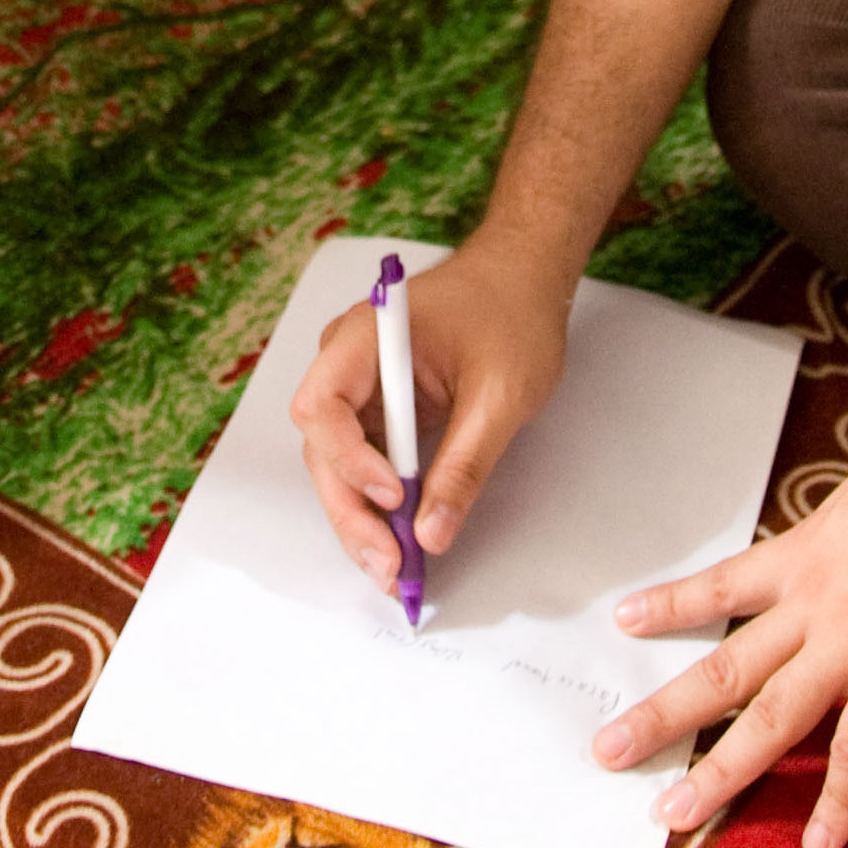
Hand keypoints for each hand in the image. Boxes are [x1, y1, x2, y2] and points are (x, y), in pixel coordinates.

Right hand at [291, 234, 574, 585]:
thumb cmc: (512, 314)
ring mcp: (361, 385)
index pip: (324, 405)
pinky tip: (399, 540)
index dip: (349, 458)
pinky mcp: (380, 408)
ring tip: (393, 569)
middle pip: (323, 446)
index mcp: (366, 337)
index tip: (393, 496)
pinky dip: (380, 503)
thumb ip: (464, 465)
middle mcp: (348, 361)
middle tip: (389, 566)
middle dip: (351, 510)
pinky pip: (366, 460)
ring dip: (361, 516)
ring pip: (338, 463)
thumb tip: (433, 532)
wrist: (525, 278)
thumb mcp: (500, 395)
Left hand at [594, 375, 847, 847]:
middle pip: (723, 665)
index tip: (623, 621)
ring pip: (769, 718)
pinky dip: (841, 801)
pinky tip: (822, 843)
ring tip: (674, 815)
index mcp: (807, 551)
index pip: (723, 584)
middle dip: (662, 714)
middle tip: (606, 750)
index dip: (672, 605)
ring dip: (720, 773)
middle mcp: (813, 600)